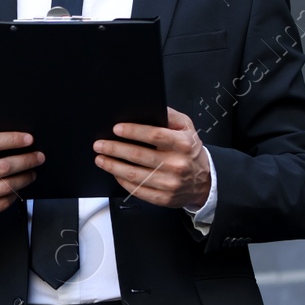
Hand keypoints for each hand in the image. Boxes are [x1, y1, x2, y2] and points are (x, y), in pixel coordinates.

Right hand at [0, 127, 42, 220]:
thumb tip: (4, 124)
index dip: (13, 139)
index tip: (29, 139)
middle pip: (4, 166)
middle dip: (26, 160)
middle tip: (38, 157)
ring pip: (7, 185)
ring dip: (25, 178)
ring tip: (31, 172)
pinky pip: (4, 202)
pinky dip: (16, 194)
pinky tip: (19, 187)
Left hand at [92, 107, 211, 208]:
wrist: (204, 181)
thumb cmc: (190, 151)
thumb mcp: (187, 127)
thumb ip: (170, 115)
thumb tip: (149, 107)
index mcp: (182, 144)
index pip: (154, 136)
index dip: (132, 132)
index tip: (116, 129)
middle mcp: (176, 164)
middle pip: (138, 155)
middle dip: (114, 149)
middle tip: (99, 144)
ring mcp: (169, 183)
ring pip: (134, 174)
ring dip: (112, 166)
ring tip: (100, 158)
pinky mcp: (163, 198)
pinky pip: (137, 190)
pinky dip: (122, 181)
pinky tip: (114, 172)